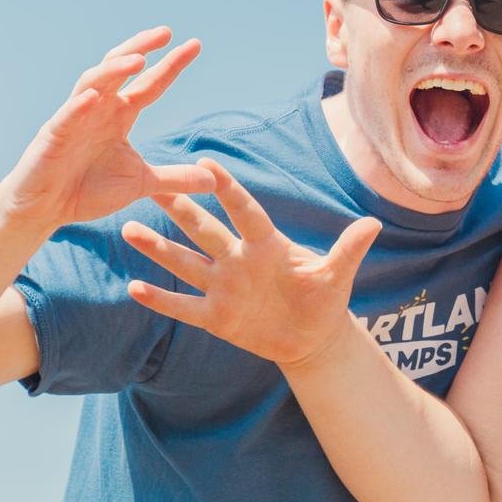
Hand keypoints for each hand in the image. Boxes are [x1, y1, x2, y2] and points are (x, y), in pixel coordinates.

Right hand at [0, 28, 214, 231]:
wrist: (47, 210)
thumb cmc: (88, 189)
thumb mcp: (142, 183)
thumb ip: (176, 178)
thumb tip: (213, 180)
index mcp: (119, 116)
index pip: (149, 84)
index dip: (170, 65)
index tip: (195, 45)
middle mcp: (97, 109)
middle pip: (119, 69)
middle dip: (140, 48)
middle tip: (165, 32)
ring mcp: (73, 119)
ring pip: (92, 84)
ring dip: (113, 70)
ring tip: (138, 59)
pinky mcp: (53, 137)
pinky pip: (66, 117)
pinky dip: (78, 106)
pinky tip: (93, 97)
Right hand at [121, 159, 380, 366]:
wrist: (313, 338)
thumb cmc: (325, 299)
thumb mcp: (337, 275)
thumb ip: (349, 249)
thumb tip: (374, 223)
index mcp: (268, 245)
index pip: (245, 212)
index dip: (227, 190)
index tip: (206, 163)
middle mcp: (239, 261)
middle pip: (204, 230)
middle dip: (180, 208)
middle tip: (151, 182)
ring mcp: (224, 288)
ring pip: (185, 263)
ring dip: (158, 248)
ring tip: (128, 227)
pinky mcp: (216, 317)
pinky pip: (184, 307)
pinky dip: (161, 299)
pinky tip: (133, 287)